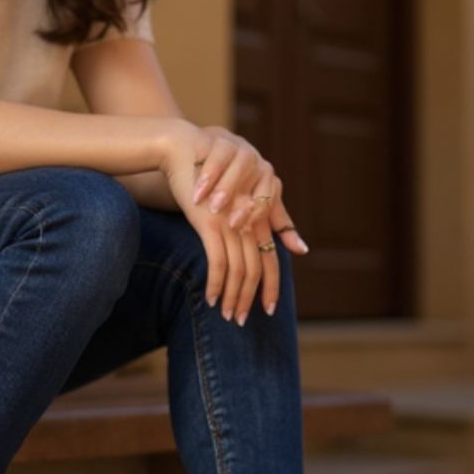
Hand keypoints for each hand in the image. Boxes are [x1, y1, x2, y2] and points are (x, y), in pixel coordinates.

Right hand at [160, 124, 281, 316]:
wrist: (186, 152)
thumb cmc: (208, 175)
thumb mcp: (232, 199)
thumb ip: (256, 219)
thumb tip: (287, 247)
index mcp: (257, 216)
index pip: (270, 258)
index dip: (271, 286)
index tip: (267, 309)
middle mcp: (249, 221)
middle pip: (257, 269)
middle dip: (250, 299)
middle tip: (241, 321)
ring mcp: (232, 223)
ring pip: (239, 270)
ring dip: (233, 297)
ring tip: (226, 315)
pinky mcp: (211, 224)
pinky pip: (218, 263)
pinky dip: (216, 285)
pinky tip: (211, 298)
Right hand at [189, 125, 308, 256]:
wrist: (198, 148)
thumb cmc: (225, 182)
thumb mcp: (249, 203)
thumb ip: (275, 225)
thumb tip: (303, 250)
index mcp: (268, 184)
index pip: (270, 208)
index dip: (258, 219)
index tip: (247, 242)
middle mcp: (260, 167)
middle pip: (259, 187)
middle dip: (246, 208)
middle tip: (233, 224)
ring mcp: (242, 151)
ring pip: (241, 168)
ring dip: (228, 189)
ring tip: (215, 209)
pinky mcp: (220, 141)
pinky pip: (218, 157)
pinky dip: (209, 176)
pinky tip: (198, 193)